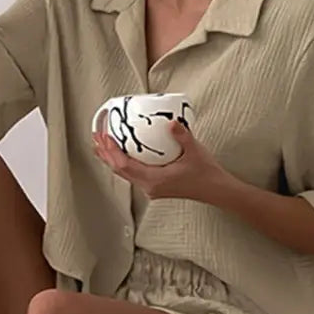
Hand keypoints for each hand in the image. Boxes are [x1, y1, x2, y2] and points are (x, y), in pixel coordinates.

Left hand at [92, 120, 226, 200]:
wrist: (217, 191)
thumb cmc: (206, 174)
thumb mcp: (195, 151)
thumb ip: (182, 135)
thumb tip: (170, 122)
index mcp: (154, 180)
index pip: (125, 166)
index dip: (111, 151)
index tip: (104, 137)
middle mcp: (149, 187)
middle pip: (119, 170)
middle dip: (105, 153)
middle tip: (96, 136)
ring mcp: (151, 188)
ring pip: (124, 173)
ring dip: (112, 158)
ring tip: (102, 144)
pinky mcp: (155, 187)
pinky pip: (133, 174)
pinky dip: (123, 162)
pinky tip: (122, 152)